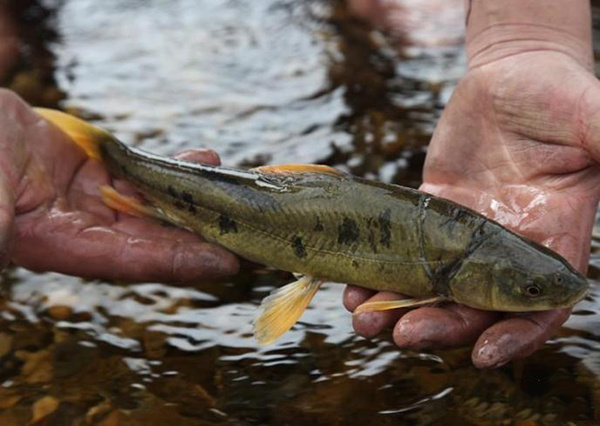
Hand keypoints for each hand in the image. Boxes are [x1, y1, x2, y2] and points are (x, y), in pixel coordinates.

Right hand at [0, 89, 238, 281]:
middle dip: (208, 238)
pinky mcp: (98, 171)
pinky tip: (205, 157)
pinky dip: (176, 166)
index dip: (183, 262)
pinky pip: (146, 172)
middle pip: (159, 237)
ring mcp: (95, 199)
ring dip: (201, 200)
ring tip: (242, 194)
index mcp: (61, 245)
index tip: (229, 263)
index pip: (134, 259)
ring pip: (160, 203)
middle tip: (257, 237)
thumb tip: (2, 245)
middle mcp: (87, 228)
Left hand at [345, 50, 599, 367]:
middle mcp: (505, 248)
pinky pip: (403, 252)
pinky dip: (378, 273)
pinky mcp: (432, 213)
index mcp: (551, 239)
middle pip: (473, 307)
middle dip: (439, 326)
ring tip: (364, 320)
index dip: (515, 336)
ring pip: (431, 287)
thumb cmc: (560, 94)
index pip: (536, 307)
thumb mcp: (593, 120)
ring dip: (398, 309)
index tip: (483, 354)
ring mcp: (465, 235)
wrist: (512, 74)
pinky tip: (352, 286)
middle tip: (402, 333)